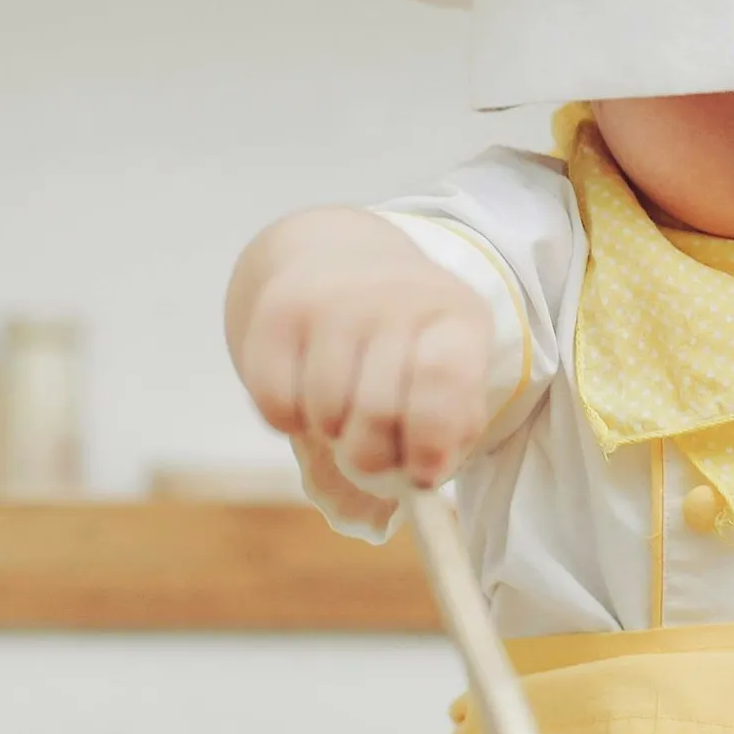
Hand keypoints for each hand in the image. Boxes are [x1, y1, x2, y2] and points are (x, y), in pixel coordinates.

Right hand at [233, 218, 494, 486]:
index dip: (430, 439)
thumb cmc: (410, 343)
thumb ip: (450, 434)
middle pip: (377, 409)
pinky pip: (276, 404)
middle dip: (373, 455)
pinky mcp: (278, 310)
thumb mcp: (454, 375)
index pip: (443, 378)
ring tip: (344, 410)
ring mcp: (333, 297)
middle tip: (374, 450)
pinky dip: (290, 420)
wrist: (342, 257)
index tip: (421, 473)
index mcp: (457, 317)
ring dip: (332, 434)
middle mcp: (396, 295)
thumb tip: (423, 476)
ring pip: (324, 413)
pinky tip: (307, 394)